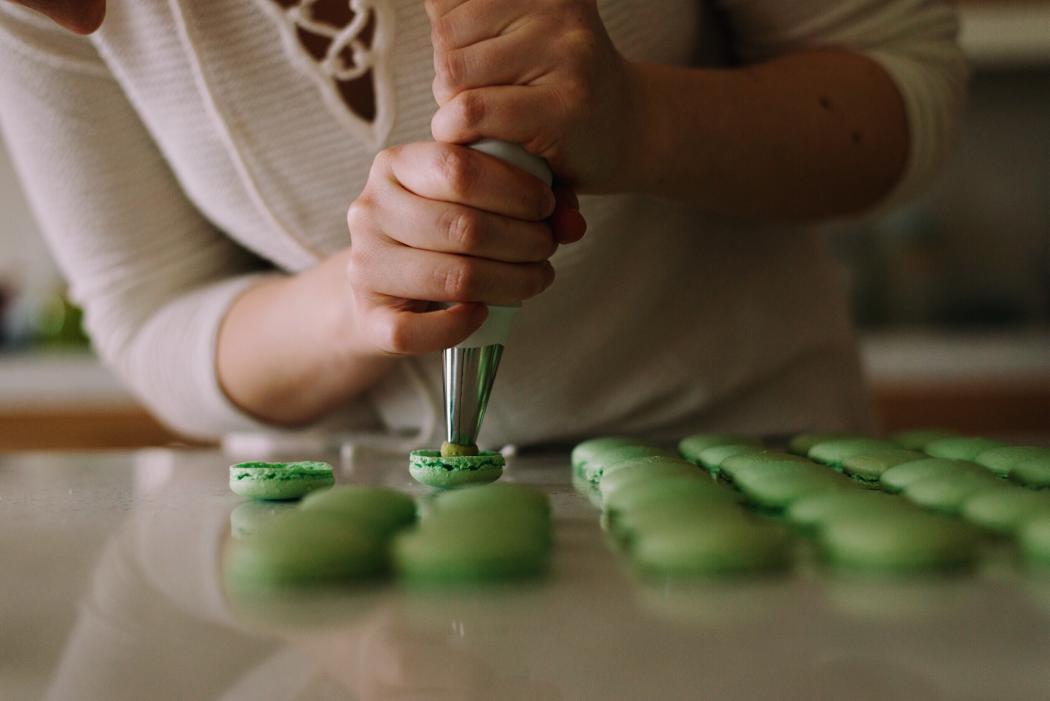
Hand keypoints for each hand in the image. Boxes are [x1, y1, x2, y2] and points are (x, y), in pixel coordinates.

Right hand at [346, 141, 575, 355]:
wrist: (386, 290)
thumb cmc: (441, 235)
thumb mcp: (473, 198)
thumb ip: (525, 196)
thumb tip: (573, 222)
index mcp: (395, 166)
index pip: (457, 167)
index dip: (515, 189)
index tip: (547, 206)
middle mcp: (370, 210)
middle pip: (462, 226)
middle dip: (523, 240)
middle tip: (547, 247)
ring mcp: (364, 265)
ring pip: (452, 278)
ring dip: (511, 282)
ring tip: (536, 277)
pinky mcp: (367, 317)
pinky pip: (417, 330)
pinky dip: (459, 326)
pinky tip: (484, 312)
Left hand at [426, 0, 639, 192]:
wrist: (632, 132)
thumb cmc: (560, 88)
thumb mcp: (523, 33)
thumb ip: (475, 16)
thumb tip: (431, 10)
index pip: (447, 3)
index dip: (450, 40)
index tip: (482, 63)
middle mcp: (558, 7)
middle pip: (446, 35)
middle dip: (450, 75)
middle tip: (488, 98)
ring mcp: (566, 53)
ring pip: (454, 72)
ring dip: (454, 106)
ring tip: (491, 118)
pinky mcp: (563, 106)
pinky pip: (472, 111)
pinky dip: (459, 131)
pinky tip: (477, 139)